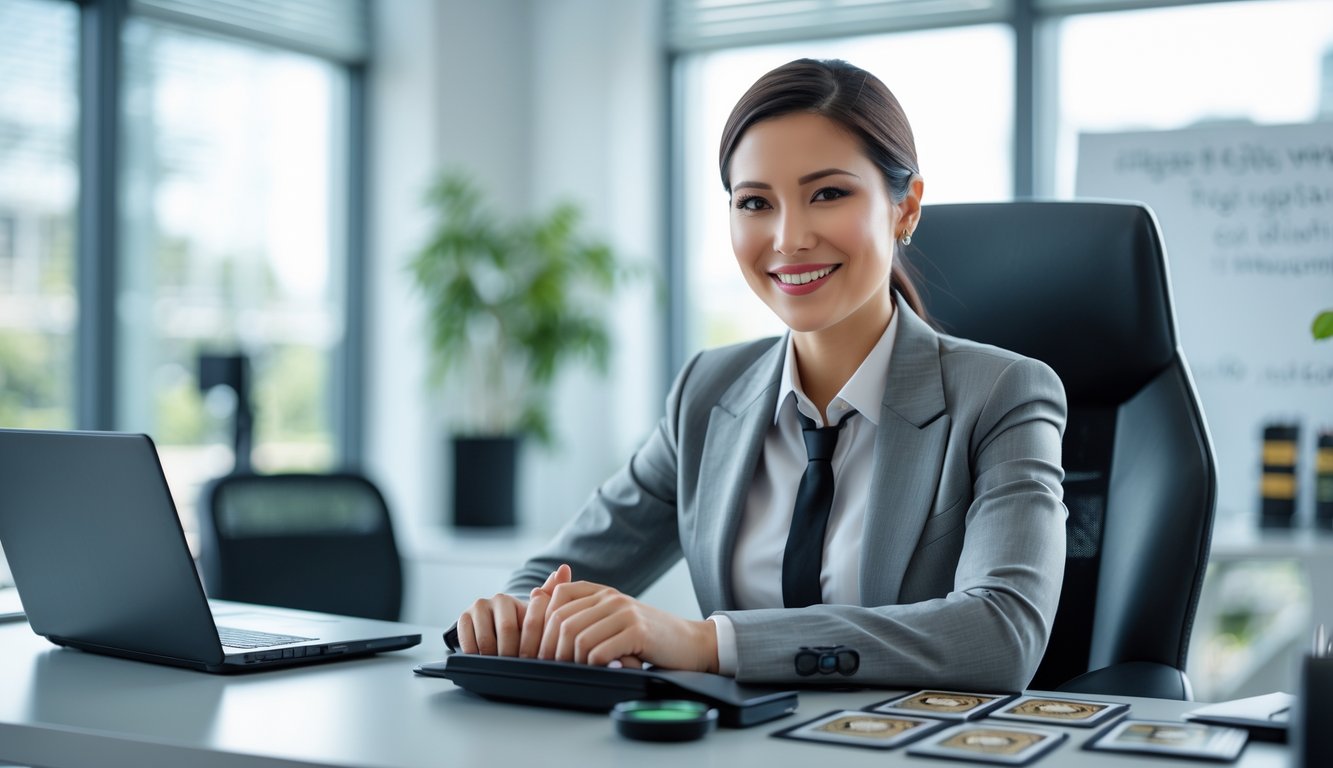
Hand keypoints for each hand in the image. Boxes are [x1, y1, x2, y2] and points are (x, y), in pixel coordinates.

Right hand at [456, 565, 570, 656]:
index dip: (530, 645)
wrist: (492, 631)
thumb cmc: (520, 626)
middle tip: (517, 667)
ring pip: (486, 641)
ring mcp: (477, 607)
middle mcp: (496, 599)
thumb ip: (551, 595)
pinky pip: (468, 643)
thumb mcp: (535, 617)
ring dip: (494, 657)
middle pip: (507, 632)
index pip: (527, 623)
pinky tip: (485, 660)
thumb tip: (564, 568)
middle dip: (513, 653)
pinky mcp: (462, 618)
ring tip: (502, 665)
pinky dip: (477, 655)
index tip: (532, 658)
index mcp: (515, 599)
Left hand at [536, 581, 718, 672]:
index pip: (557, 597)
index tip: (544, 649)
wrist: (690, 642)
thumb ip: (582, 611)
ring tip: (580, 670)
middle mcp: (611, 597)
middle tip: (554, 667)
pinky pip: (599, 651)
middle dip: (552, 648)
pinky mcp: (638, 632)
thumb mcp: (613, 618)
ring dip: (573, 660)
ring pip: (578, 637)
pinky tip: (600, 669)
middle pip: (562, 620)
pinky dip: (593, 665)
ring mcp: (625, 613)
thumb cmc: (647, 636)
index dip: (544, 624)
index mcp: (601, 591)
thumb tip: (536, 595)